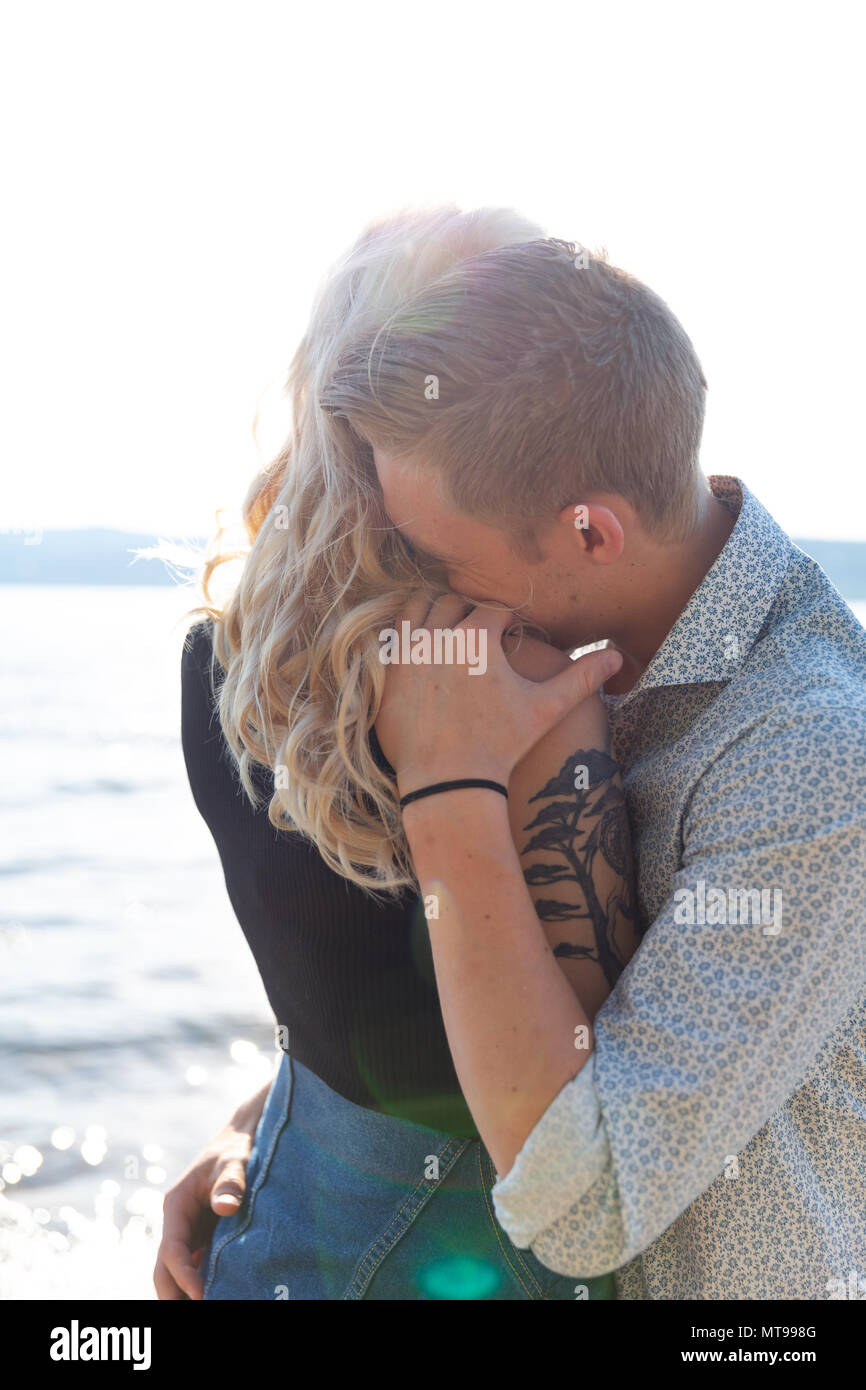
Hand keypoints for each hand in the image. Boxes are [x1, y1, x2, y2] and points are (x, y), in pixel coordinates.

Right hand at [153, 1091, 265, 1299]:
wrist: (243, 1138)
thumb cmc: (237, 1147)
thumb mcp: (235, 1160)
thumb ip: (231, 1182)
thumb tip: (225, 1206)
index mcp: (176, 1205)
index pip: (172, 1249)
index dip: (183, 1274)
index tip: (200, 1294)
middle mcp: (178, 1222)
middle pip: (165, 1268)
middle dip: (174, 1293)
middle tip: (197, 1309)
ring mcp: (189, 1232)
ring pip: (179, 1271)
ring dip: (186, 1291)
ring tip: (209, 1303)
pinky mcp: (204, 1237)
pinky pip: (198, 1266)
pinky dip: (202, 1283)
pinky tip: (220, 1293)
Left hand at [374, 592, 621, 798]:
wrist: (449, 782)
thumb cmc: (501, 746)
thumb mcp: (545, 709)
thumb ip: (581, 678)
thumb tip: (619, 657)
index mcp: (477, 638)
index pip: (494, 609)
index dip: (506, 620)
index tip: (511, 636)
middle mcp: (439, 636)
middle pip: (454, 602)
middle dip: (470, 613)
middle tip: (481, 635)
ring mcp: (407, 653)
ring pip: (418, 607)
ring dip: (434, 612)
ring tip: (450, 635)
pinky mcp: (387, 671)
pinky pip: (393, 635)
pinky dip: (408, 635)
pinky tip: (424, 654)